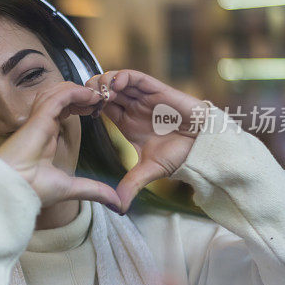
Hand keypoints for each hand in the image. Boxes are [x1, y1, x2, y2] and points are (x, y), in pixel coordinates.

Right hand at [0, 81, 121, 209]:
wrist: (14, 190)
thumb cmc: (32, 189)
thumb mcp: (70, 188)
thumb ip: (93, 189)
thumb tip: (115, 202)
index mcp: (45, 137)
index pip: (61, 111)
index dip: (79, 105)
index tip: (96, 109)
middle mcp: (41, 125)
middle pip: (59, 97)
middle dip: (81, 94)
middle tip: (100, 98)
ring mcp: (39, 120)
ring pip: (57, 93)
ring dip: (79, 90)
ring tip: (98, 95)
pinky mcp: (39, 118)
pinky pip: (58, 97)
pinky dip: (74, 92)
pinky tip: (90, 95)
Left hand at [86, 69, 208, 214]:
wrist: (204, 145)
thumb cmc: (181, 155)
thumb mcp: (150, 170)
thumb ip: (131, 184)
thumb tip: (118, 208)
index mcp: (126, 122)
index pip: (101, 107)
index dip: (89, 106)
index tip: (79, 111)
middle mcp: (133, 107)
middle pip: (104, 90)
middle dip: (91, 90)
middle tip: (84, 99)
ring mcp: (143, 97)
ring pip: (117, 80)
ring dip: (104, 82)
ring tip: (98, 93)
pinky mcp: (156, 89)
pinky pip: (135, 77)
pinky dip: (122, 77)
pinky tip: (114, 85)